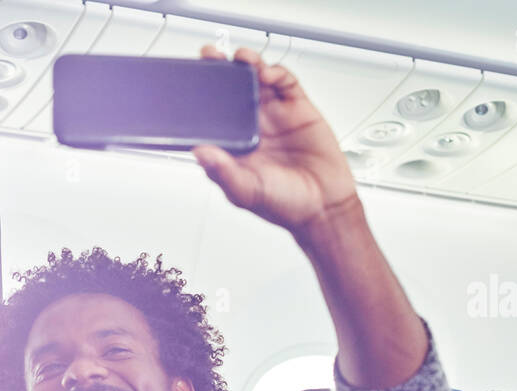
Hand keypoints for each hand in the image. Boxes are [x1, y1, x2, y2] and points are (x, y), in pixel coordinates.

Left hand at [192, 45, 357, 233]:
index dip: (201, 97)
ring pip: (257, 80)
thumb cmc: (285, 205)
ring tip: (241, 58)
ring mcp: (275, 116)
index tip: (192, 83)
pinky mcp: (298, 108)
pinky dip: (276, 72)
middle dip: (220, 71)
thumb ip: (222, 172)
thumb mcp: (246, 192)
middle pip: (231, 90)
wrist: (325, 207)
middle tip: (211, 56)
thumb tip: (200, 153)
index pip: (212, 115)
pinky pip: (285, 82)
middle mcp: (253, 127)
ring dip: (247, 65)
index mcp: (235, 146)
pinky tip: (268, 73)